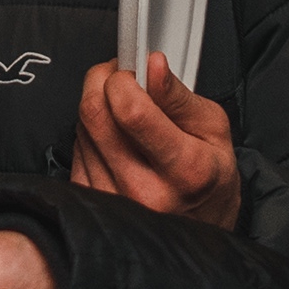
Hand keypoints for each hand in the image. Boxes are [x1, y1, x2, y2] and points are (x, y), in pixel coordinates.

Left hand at [71, 54, 240, 226]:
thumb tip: (152, 65)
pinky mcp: (93, 200)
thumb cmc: (207, 176)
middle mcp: (146, 191)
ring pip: (82, 128)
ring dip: (99, 108)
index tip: (133, 71)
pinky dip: (91, 133)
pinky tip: (115, 139)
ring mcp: (115, 200)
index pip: (131, 111)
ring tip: (126, 115)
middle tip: (122, 79)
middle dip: (103, 81)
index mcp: (185, 170)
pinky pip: (76, 148)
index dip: (124, 78)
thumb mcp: (212, 128)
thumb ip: (177, 95)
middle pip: (95, 114)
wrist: (199, 223)